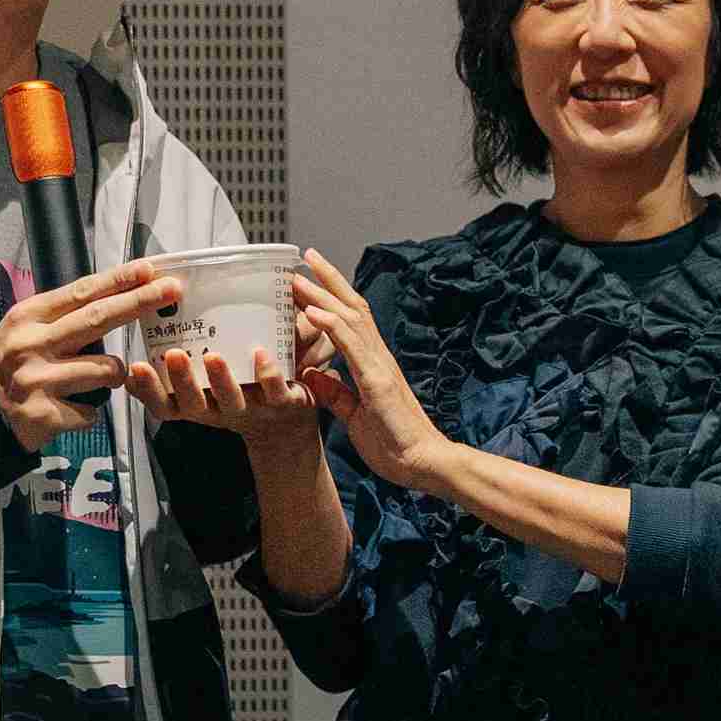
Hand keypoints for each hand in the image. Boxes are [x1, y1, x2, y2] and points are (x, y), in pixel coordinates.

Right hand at [0, 259, 180, 451]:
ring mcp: (36, 380)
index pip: (81, 293)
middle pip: (98, 319)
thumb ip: (61, 316)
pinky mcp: (43, 413)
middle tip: (173, 290)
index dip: (118, 280)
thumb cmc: (11, 366)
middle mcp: (30, 344)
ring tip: (93, 381)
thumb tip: (117, 294)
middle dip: (140, 302)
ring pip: (106, 370)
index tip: (149, 269)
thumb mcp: (24, 330)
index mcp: (27, 317)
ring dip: (114, 376)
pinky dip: (90, 411)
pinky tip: (69, 409)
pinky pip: (93, 411)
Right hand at [123, 316, 333, 469]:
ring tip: (212, 355)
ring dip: (220, 379)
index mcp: (199, 403)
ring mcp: (252, 407)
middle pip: (194, 404)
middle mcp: (220, 409)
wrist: (290, 414)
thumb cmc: (241, 384)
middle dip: (181, 380)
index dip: (148, 391)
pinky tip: (260, 354)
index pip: (165, 405)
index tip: (135, 367)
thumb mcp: (207, 376)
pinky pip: (275, 390)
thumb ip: (180, 357)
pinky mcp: (283, 402)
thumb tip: (148, 325)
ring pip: (232, 399)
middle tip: (172, 354)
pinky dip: (267, 373)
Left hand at [285, 250, 454, 491]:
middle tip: (303, 256)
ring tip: (298, 276)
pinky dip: (332, 325)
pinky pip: (352, 346)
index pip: (351, 319)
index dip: (331, 295)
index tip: (307, 276)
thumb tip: (313, 373)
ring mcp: (379, 366)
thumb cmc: (393, 444)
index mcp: (372, 364)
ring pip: (351, 318)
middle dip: (327, 280)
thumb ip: (335, 393)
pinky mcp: (378, 382)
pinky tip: (313, 311)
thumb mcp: (353, 415)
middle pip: (352, 306)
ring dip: (323, 295)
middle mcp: (378, 356)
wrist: (421, 464)